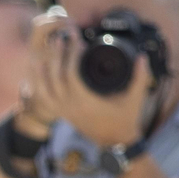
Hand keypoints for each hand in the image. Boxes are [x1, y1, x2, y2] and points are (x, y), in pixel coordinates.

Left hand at [26, 11, 149, 147]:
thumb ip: (140, 77)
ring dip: (44, 65)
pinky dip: (37, 81)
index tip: (77, 39)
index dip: (71, 54)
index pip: (71, 74)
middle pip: (54, 77)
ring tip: (46, 48)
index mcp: (86, 101)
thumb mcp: (136, 98)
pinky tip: (37, 67)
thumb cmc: (125, 119)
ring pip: (44, 87)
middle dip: (57, 54)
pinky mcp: (60, 112)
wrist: (114, 141)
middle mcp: (70, 106)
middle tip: (61, 36)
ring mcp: (62, 110)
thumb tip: (141, 57)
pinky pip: (42, 96)